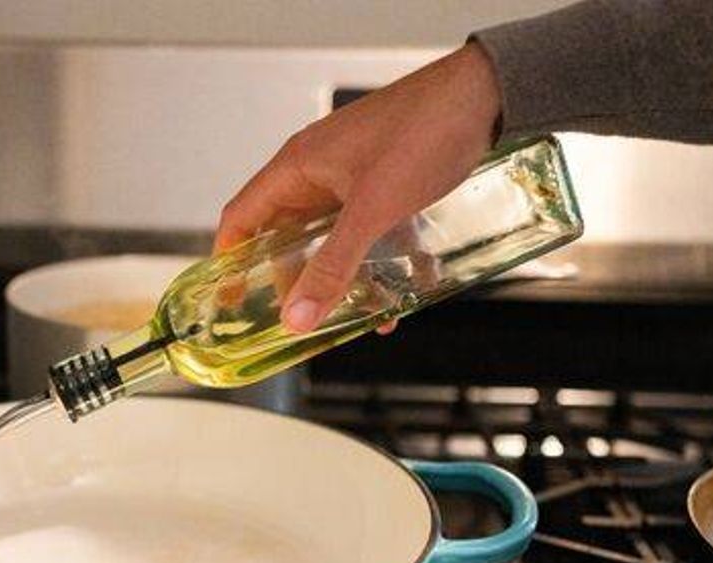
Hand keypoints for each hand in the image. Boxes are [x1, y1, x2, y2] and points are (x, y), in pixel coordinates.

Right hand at [213, 43, 501, 332]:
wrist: (485, 95)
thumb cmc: (424, 131)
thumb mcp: (372, 210)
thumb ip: (333, 266)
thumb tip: (297, 316)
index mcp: (297, 166)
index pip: (241, 217)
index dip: (229, 259)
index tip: (228, 298)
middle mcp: (317, 170)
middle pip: (285, 234)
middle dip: (294, 279)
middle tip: (300, 316)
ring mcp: (351, 176)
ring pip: (331, 237)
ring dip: (342, 276)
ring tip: (357, 313)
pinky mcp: (384, 183)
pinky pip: (368, 231)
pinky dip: (379, 261)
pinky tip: (402, 291)